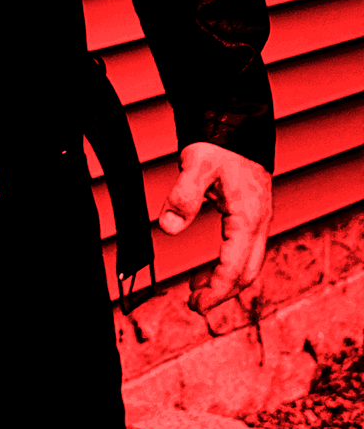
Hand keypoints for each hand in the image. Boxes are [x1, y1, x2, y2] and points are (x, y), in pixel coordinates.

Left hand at [157, 141, 272, 315]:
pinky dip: (228, 265)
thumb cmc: (219, 144)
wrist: (235, 124)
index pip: (235, 268)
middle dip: (222, 293)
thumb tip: (168, 229)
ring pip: (248, 263)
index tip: (196, 305)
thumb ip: (183, 197)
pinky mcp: (252, 215)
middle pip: (247, 272)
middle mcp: (259, 222)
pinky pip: (245, 250)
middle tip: (195, 305)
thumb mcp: (197, 166)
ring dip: (225, 280)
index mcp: (249, 218)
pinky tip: (210, 268)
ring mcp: (258, 219)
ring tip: (198, 290)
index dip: (216, 291)